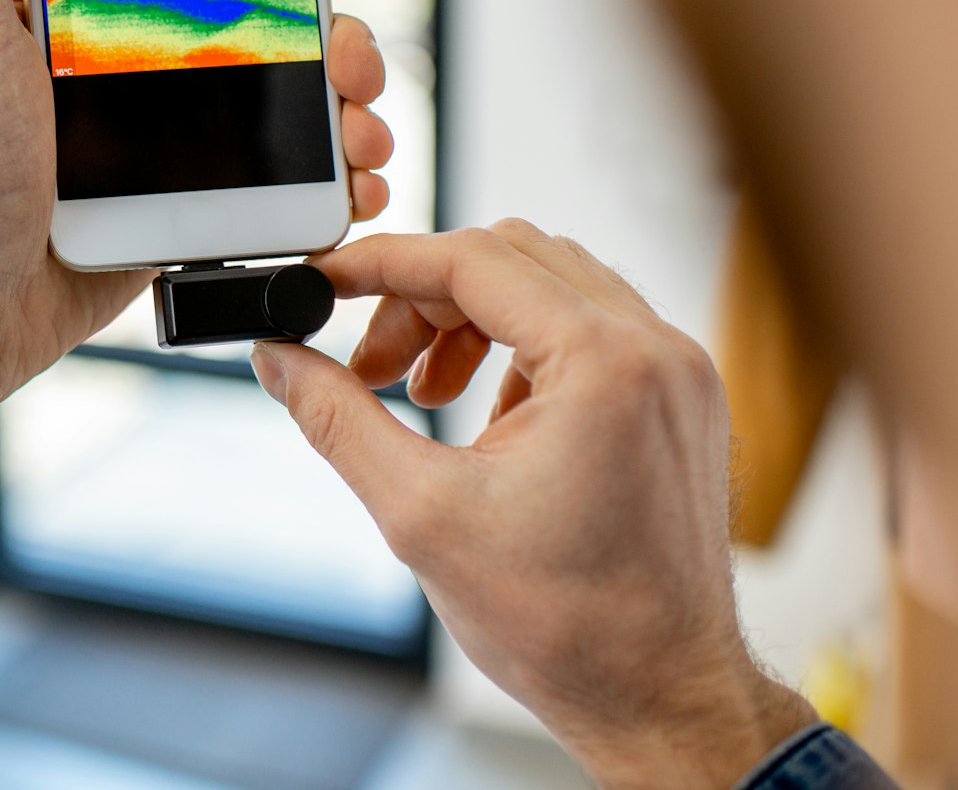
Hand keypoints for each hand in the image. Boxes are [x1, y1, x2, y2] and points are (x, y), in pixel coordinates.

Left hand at [0, 0, 394, 447]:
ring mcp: (167, 136)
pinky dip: (335, 183)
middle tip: (353, 61)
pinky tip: (359, 189)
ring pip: (293, 102)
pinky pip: (281, 183)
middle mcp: (136, 61)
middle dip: (339, 33)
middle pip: (274, 23)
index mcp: (89, 5)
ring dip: (352, 108)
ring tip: (363, 136)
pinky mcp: (184, 204)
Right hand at [251, 222, 814, 788]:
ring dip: (469, 320)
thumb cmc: (567, 625)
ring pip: (550, 284)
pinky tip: (482, 418)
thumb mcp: (420, 513)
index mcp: (606, 362)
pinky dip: (519, 348)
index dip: (381, 263)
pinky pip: (586, 328)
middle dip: (421, 297)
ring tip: (419, 392)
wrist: (662, 700)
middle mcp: (656, 349)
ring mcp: (677, 371)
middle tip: (367, 365)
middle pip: (511, 257)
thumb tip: (278, 359)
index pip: (472, 259)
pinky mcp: (679, 398)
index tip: (322, 280)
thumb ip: (337, 418)